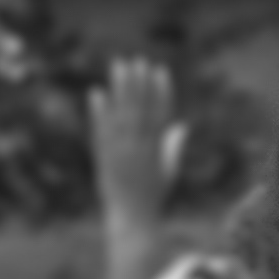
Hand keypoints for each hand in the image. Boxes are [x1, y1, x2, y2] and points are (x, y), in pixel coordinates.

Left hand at [86, 57, 182, 225]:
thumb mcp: (168, 170)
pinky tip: (96, 92)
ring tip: (118, 66)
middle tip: (136, 59)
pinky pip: (101, 130)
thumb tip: (182, 126)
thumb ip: (173, 146)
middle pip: (140, 108)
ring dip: (120, 89)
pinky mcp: (104, 158)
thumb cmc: (153, 196)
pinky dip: (99, 111)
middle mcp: (141, 147)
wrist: (132, 218)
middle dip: (139, 83)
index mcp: (158, 148)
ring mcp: (122, 152)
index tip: (159, 69)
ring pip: (121, 114)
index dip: (161, 90)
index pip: (161, 113)